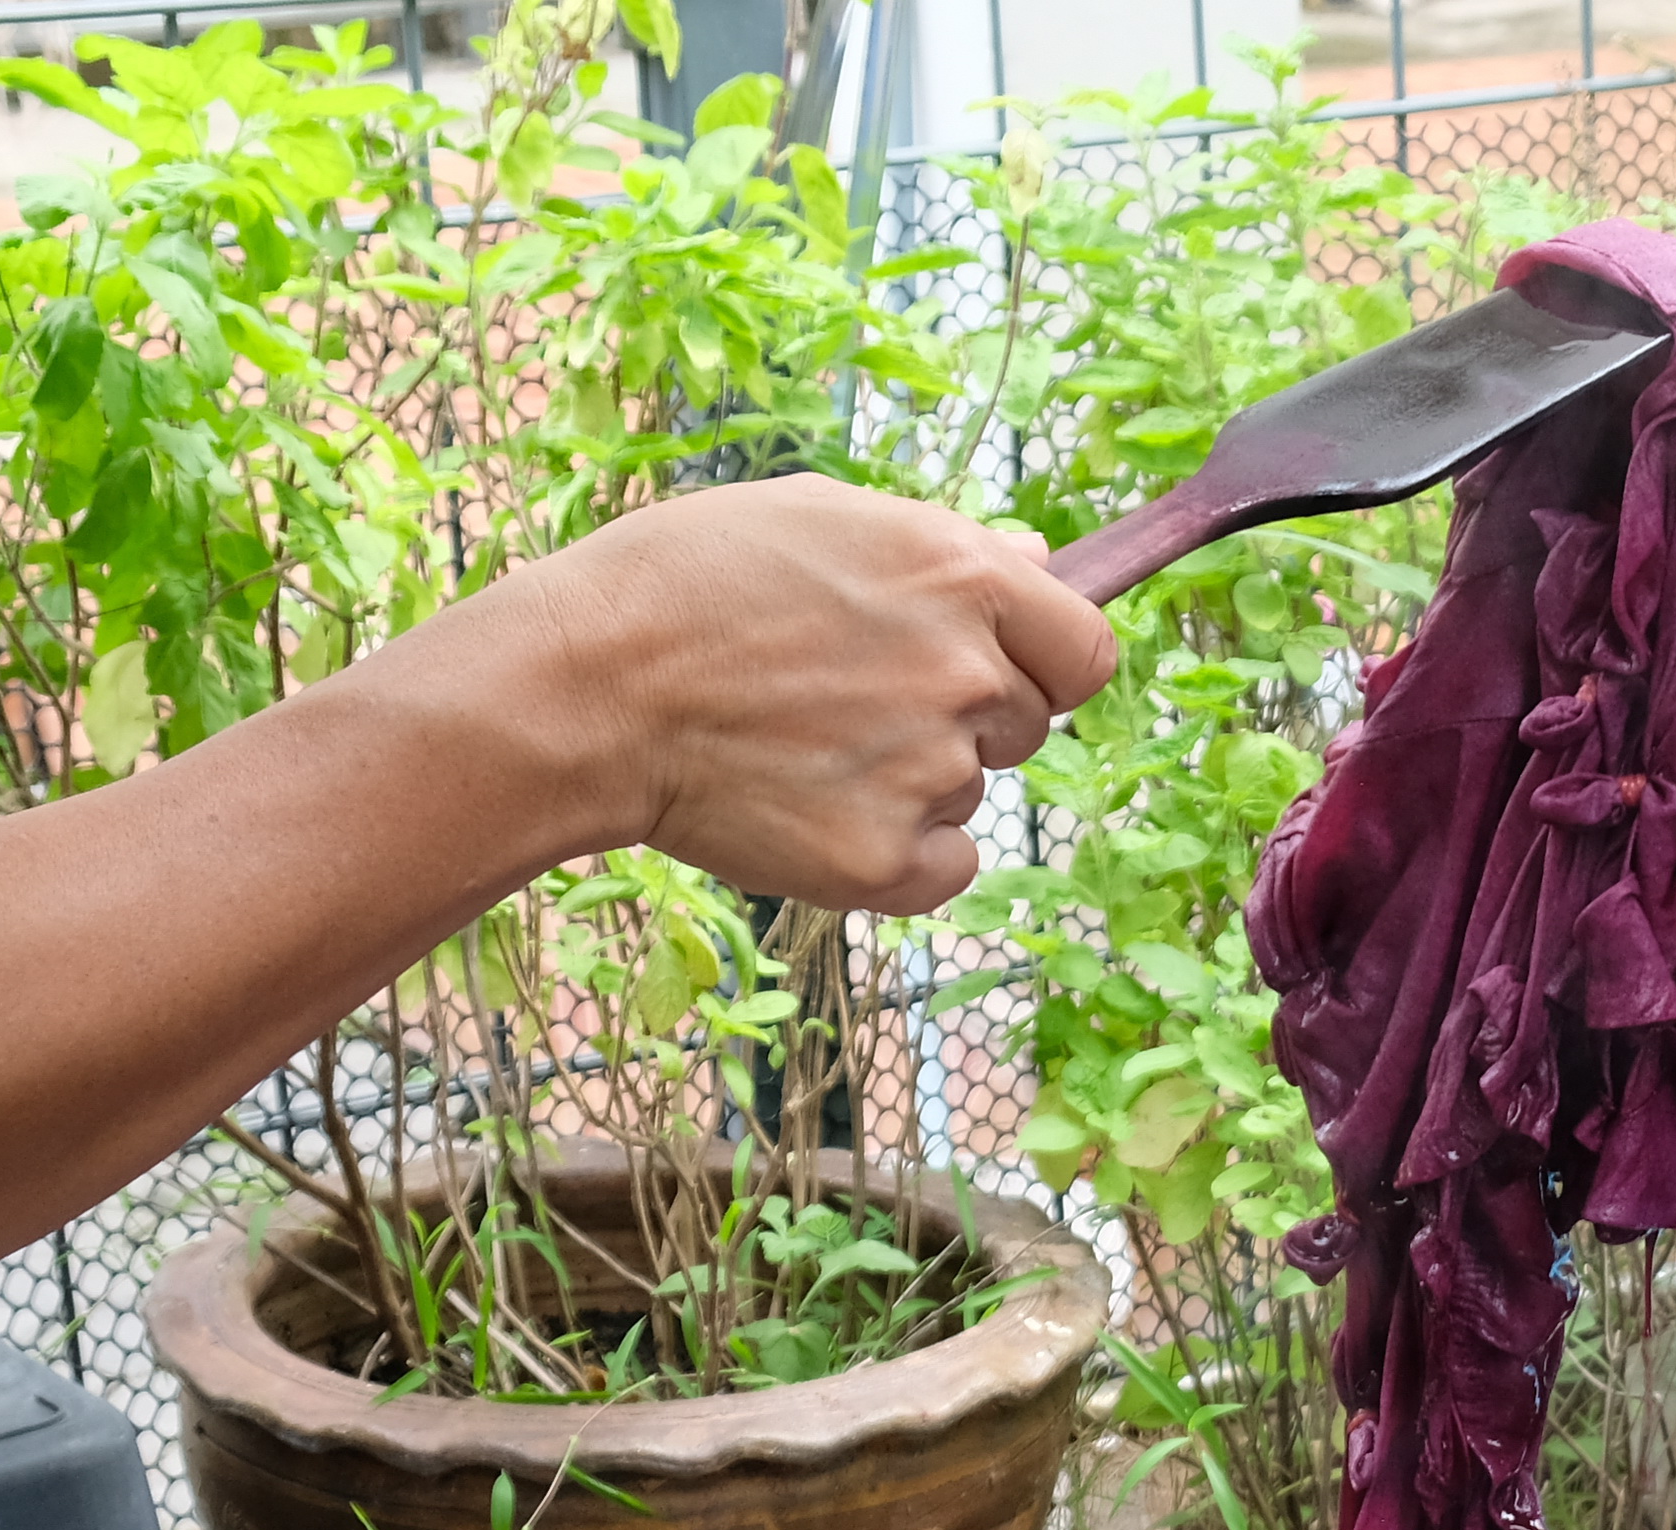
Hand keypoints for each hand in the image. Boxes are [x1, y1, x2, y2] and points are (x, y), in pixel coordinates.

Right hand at [514, 474, 1118, 911]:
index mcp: (964, 578)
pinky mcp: (886, 863)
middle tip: (854, 699)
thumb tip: (1041, 562)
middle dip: (964, 716)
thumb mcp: (821, 516)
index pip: (1085, 651)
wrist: (589, 688)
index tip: (1001, 668)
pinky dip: (899, 854)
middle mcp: (967, 677)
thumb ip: (945, 545)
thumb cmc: (686, 583)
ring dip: (915, 779)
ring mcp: (932, 775)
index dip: (1044, 662)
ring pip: (970, 792)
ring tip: (804, 743)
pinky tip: (818, 809)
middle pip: (1025, 725)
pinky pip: (944, 867)